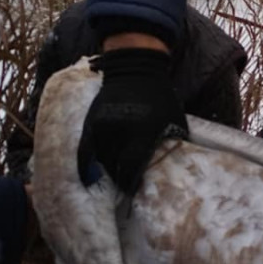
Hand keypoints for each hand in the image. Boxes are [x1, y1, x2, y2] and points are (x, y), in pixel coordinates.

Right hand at [77, 47, 187, 194]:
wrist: (136, 70)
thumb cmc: (160, 97)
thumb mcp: (175, 119)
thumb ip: (173, 142)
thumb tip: (177, 166)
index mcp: (142, 134)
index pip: (132, 168)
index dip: (131, 184)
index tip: (132, 193)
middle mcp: (120, 133)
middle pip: (116, 168)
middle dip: (120, 180)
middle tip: (123, 192)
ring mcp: (104, 128)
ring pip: (102, 160)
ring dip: (107, 172)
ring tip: (112, 182)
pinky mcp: (92, 123)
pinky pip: (85, 149)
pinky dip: (85, 165)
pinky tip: (87, 178)